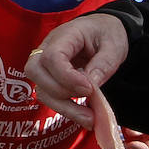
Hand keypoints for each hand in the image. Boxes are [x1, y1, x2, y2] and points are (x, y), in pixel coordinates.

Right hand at [24, 13, 128, 127]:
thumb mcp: (114, 45)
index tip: (89, 89)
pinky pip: (49, 97)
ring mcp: (46, 64)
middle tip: (88, 97)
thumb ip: (103, 64)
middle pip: (34, 71)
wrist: (103, 31)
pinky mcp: (50, 78)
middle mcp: (48, 48)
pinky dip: (66, 109)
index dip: (67, 77)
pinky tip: (85, 115)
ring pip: (40, 89)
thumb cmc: (107, 34)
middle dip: (59, 91)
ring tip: (89, 118)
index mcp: (65, 34)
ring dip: (63, 107)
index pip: (51, 56)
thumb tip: (91, 86)